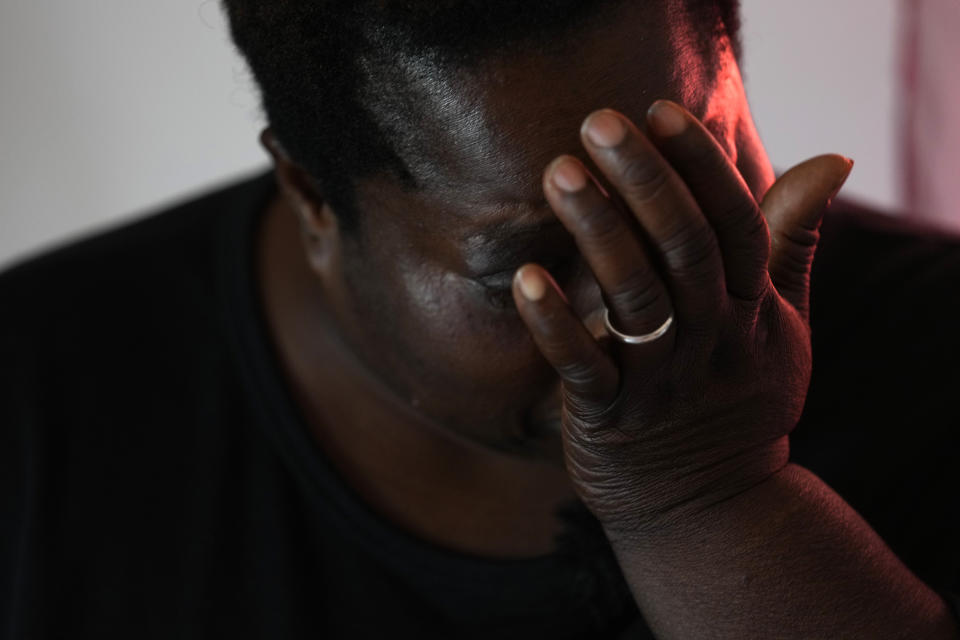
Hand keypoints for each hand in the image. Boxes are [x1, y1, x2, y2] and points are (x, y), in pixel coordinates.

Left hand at [512, 100, 852, 538]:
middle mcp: (713, 340)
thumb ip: (791, 244)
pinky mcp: (613, 419)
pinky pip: (582, 369)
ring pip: (635, 298)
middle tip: (599, 123)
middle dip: (645, 182)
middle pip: (684, 250)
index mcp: (753, 311)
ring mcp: (663, 382)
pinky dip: (555, 324)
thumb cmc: (737, 398)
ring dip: (598, 232)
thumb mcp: (781, 324)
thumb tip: (831, 160)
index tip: (661, 110)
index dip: (703, 166)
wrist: (709, 507)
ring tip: (561, 173)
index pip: (737, 226)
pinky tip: (526, 278)